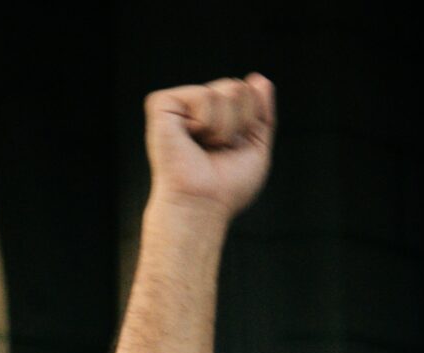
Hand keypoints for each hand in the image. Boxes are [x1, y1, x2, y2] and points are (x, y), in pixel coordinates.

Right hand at [143, 75, 276, 218]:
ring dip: (225, 128)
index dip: (252, 122)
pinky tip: (191, 138)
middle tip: (219, 148)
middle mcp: (195, 106)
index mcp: (215, 115)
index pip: (248, 93)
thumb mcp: (256, 147)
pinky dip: (207, 123)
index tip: (235, 147)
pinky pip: (204, 95)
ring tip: (206, 146)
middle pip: (237, 87)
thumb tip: (260, 78)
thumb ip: (262, 113)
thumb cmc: (227, 185)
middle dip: (240, 122)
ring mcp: (178, 103)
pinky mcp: (162, 103)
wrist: (203, 203)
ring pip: (224, 91)